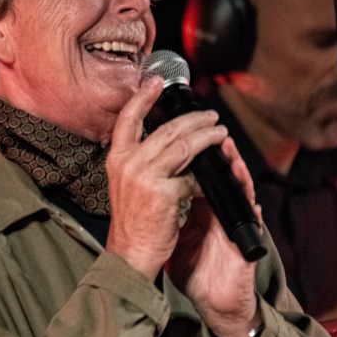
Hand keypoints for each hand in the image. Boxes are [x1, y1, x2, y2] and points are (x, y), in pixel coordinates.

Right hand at [105, 75, 228, 279]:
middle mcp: (127, 163)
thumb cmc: (132, 224)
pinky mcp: (163, 192)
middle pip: (166, 129)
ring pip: (183, 146)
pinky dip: (205, 178)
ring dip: (207, 137)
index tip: (157, 81)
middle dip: (194, 119)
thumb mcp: (127, 185)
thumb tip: (168, 143)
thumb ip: (141, 162)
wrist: (130, 254)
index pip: (128, 119)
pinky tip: (212, 181)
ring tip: (220, 134)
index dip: (143, 97)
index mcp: (116, 159)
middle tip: (212, 117)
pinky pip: (192, 177)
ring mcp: (145, 176)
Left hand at [166, 133, 262, 336]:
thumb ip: (166, 215)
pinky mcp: (244, 239)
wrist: (212, 301)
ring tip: (228, 149)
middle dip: (212, 151)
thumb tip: (143, 196)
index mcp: (200, 209)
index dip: (191, 156)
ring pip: (236, 187)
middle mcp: (217, 212)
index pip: (197, 174)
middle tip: (207, 128)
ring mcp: (231, 223)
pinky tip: (244, 186)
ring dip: (233, 167)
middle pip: (217, 173)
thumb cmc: (195, 272)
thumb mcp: (175, 238)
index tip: (180, 136)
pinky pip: (248, 213)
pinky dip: (246, 198)